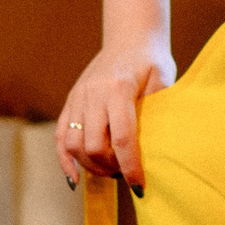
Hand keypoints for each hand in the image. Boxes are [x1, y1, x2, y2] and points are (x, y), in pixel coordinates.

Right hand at [56, 37, 175, 189]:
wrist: (129, 37)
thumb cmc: (151, 61)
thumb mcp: (164, 80)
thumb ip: (160, 109)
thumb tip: (161, 147)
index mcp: (118, 89)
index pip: (122, 138)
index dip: (130, 166)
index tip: (139, 187)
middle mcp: (93, 94)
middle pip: (93, 145)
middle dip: (109, 167)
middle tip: (126, 174)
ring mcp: (78, 97)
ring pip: (73, 143)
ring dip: (90, 165)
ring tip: (110, 172)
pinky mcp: (71, 101)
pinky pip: (60, 135)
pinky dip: (65, 159)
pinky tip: (75, 177)